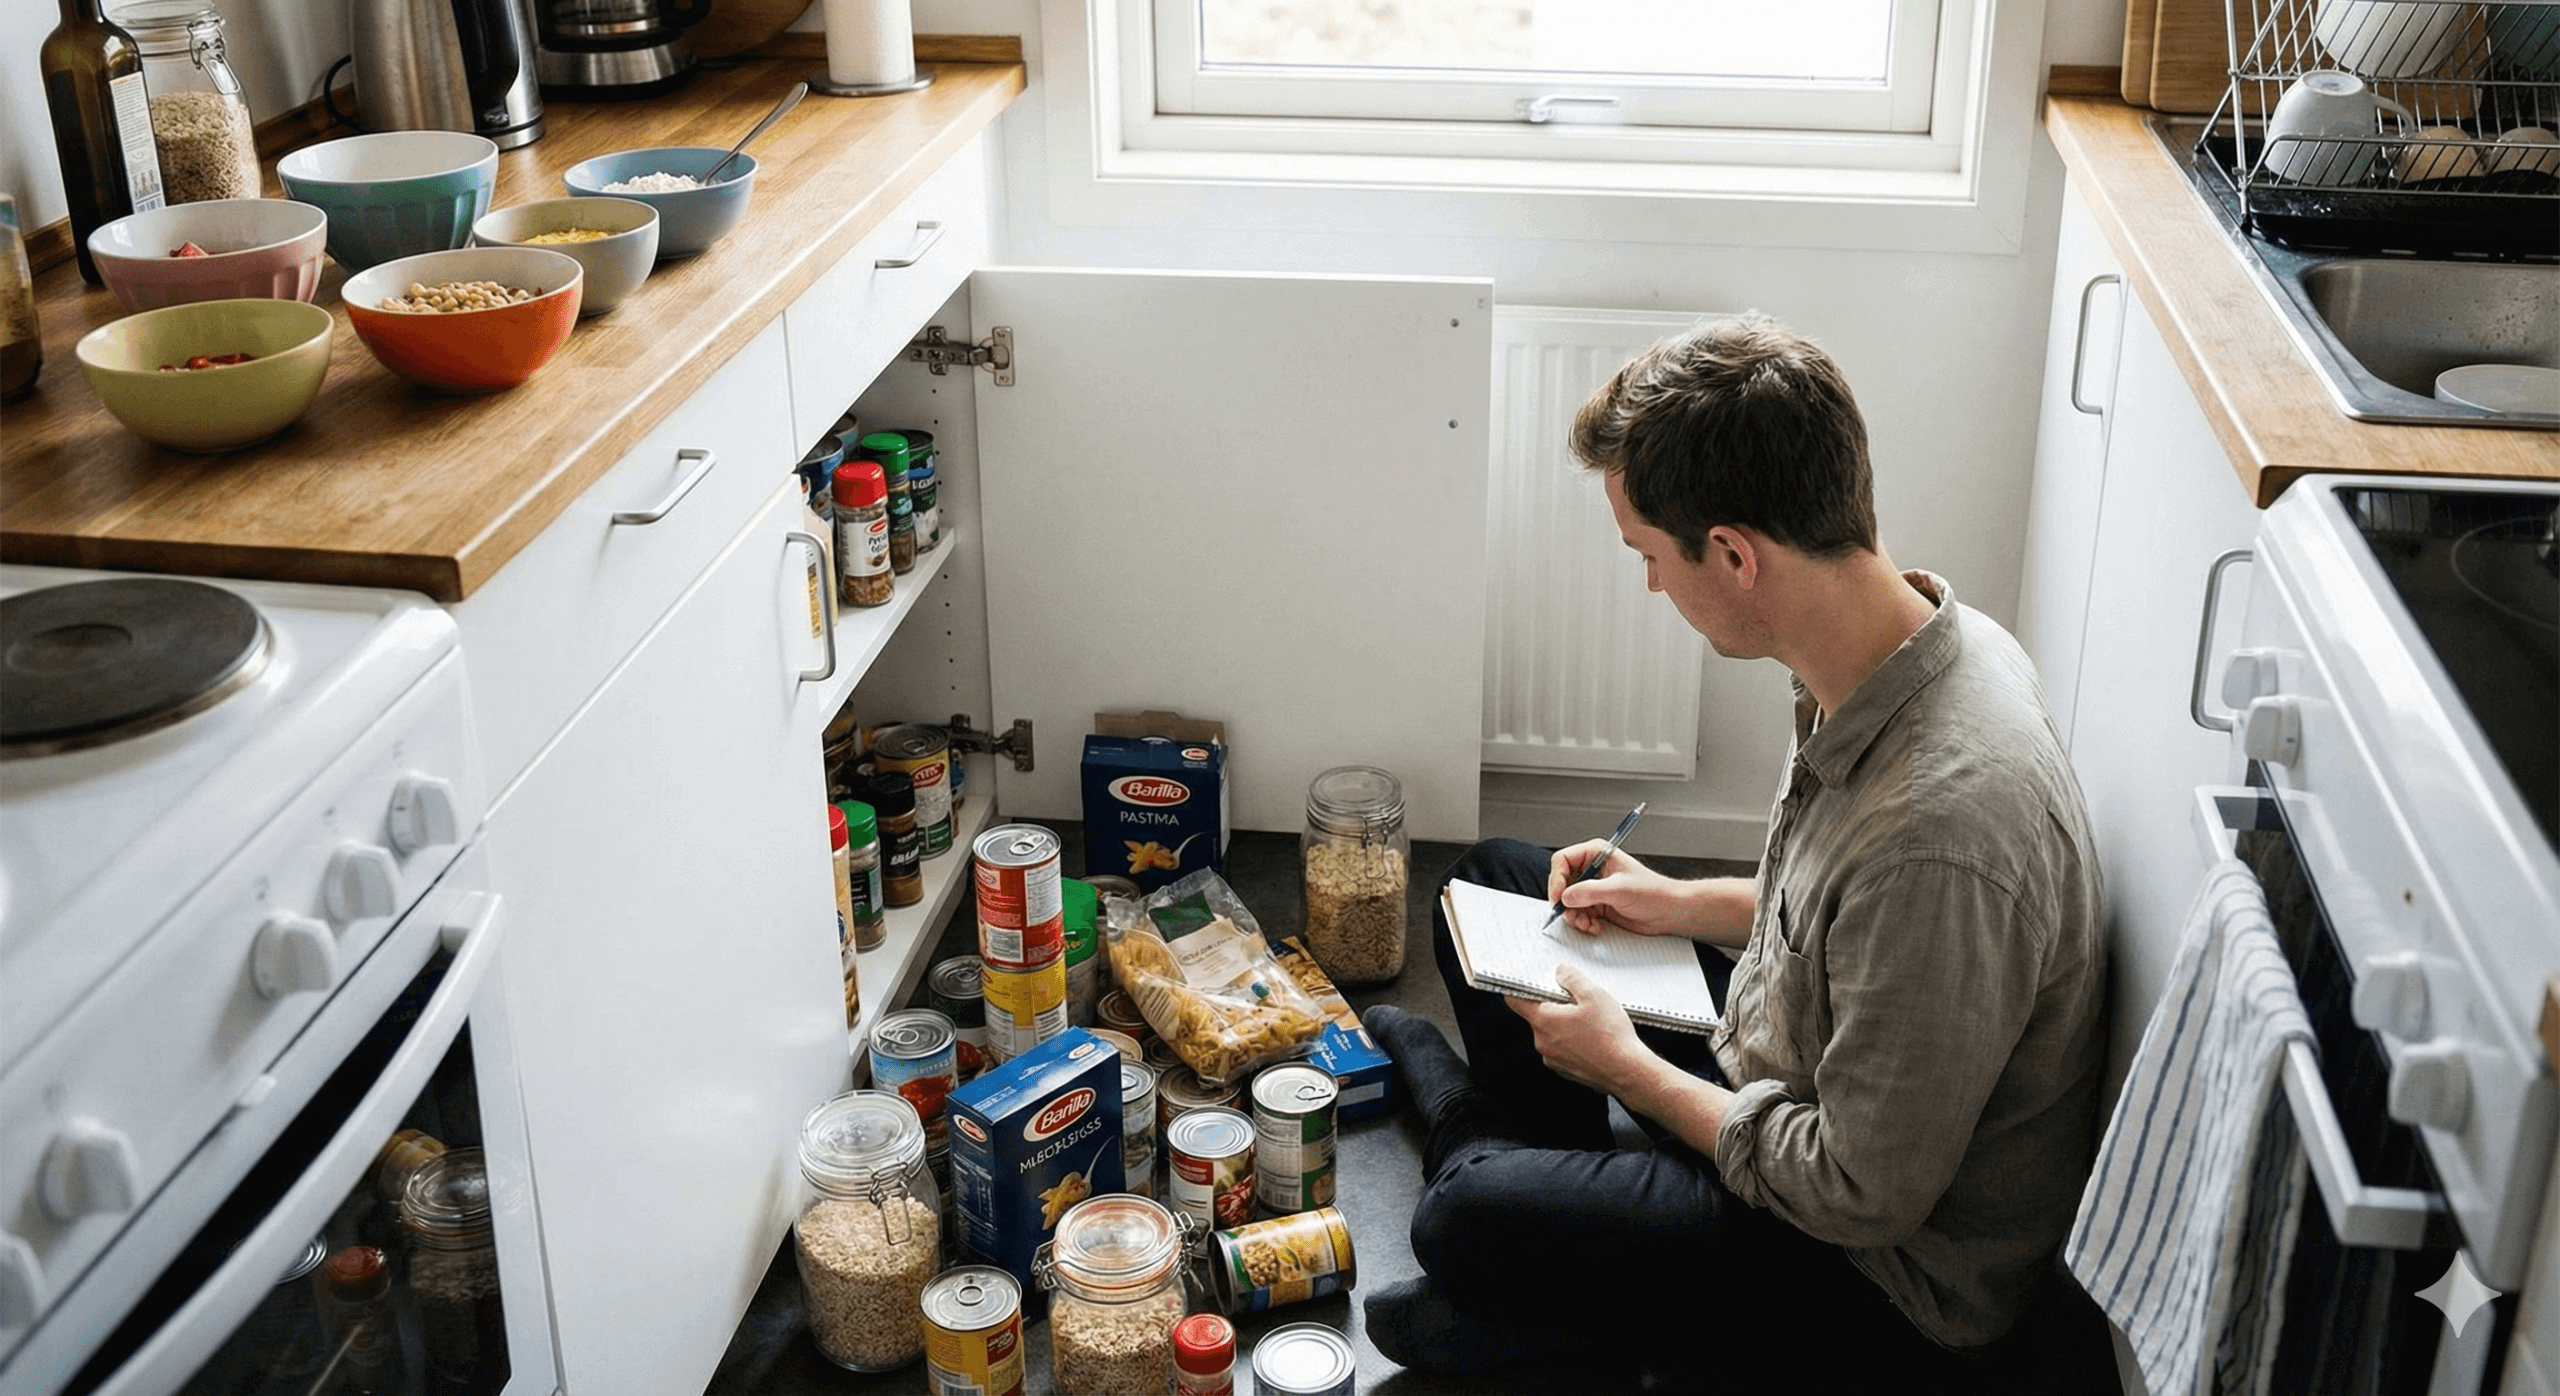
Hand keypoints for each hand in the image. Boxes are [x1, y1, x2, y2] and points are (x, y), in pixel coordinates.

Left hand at [1508, 965, 1657, 1096]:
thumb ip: (1572, 978)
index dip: (1519, 988)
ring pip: (1552, 1033)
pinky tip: (1593, 1039)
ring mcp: (1553, 1059)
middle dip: (1554, 1006)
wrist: (1628, 1071)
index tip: (1527, 983)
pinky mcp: (1565, 1070)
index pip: (1515, 1001)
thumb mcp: (1594, 995)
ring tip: (1590, 1023)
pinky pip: (1563, 1049)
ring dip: (1565, 1025)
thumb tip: (1560, 971)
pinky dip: (1573, 1042)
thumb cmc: (1611, 1036)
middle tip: (1576, 1002)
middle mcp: (1543, 1042)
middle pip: (1538, 1016)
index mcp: (1544, 1021)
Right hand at [1546, 840, 1691, 938]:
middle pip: (1562, 883)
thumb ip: (1591, 892)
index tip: (1558, 897)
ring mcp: (1593, 889)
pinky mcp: (1597, 905)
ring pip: (1568, 902)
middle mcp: (1592, 870)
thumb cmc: (1653, 892)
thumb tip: (1566, 896)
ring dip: (1574, 916)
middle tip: (1571, 914)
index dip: (1557, 878)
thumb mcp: (1620, 889)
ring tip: (1587, 923)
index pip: (1563, 860)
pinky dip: (1583, 923)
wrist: (1668, 912)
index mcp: (1597, 854)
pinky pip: (1578, 914)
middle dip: (1565, 902)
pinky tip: (1596, 927)